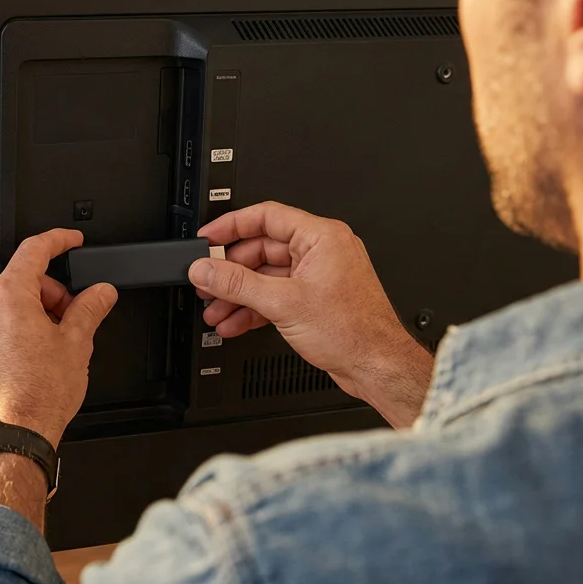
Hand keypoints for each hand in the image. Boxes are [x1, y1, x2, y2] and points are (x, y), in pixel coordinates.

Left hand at [0, 229, 118, 445]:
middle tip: (73, 317)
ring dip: (33, 315)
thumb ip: (89, 309)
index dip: (58, 240)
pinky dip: (15, 333)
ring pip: (7, 306)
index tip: (71, 241)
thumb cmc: (35, 396)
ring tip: (54, 346)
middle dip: (51, 294)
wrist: (10, 434)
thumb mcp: (75, 344)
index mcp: (8, 296)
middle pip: (22, 281)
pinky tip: (34, 358)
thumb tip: (99, 293)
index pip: (34, 249)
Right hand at [187, 201, 432, 427]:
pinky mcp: (314, 300)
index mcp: (321, 237)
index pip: (266, 217)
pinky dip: (254, 308)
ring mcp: (317, 277)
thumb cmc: (354, 331)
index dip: (231, 226)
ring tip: (216, 309)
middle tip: (207, 282)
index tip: (208, 239)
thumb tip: (206, 269)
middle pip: (261, 249)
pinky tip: (235, 322)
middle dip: (230, 271)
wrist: (376, 367)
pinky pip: (275, 296)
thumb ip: (238, 284)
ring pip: (266, 277)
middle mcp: (321, 252)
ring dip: (238, 294)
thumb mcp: (284, 303)